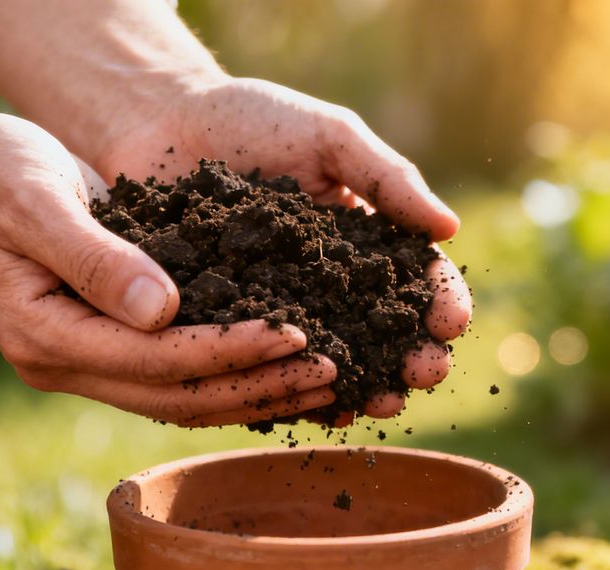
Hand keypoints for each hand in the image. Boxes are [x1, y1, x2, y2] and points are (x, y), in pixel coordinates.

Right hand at [0, 113, 337, 425]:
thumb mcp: (36, 200)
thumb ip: (97, 258)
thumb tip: (163, 311)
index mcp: (44, 337)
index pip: (158, 362)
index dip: (231, 352)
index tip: (297, 335)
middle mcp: (63, 365)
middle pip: (178, 397)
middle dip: (258, 386)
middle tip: (334, 371)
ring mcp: (81, 363)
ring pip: (182, 398)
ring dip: (253, 393)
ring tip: (324, 383)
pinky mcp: (101, 347)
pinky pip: (175, 377)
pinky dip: (231, 377)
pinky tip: (282, 372)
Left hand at [94, 77, 472, 418]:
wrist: (159, 123)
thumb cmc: (251, 120)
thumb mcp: (330, 138)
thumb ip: (387, 178)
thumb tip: (449, 229)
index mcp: (365, 241)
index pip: (417, 278)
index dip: (440, 302)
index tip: (450, 323)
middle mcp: (332, 286)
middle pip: (385, 332)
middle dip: (411, 356)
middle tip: (423, 373)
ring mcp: (284, 312)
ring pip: (335, 360)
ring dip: (364, 386)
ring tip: (379, 403)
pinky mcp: (234, 330)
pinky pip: (270, 370)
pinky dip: (298, 394)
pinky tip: (321, 410)